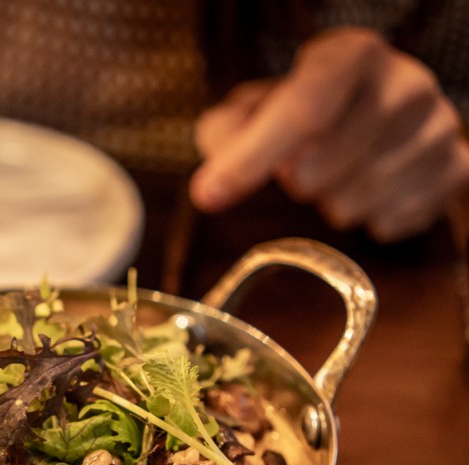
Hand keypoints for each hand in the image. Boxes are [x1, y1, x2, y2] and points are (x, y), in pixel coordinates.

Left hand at [190, 27, 468, 242]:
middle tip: (298, 169)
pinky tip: (366, 192)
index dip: (251, 159)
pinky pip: (391, 221)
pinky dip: (367, 220)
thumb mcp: (252, 110)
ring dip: (331, 204)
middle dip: (295, 183)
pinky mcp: (455, 168)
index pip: (302, 110)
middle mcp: (405, 82)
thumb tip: (212, 184)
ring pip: (357, 201)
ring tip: (336, 177)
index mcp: (350, 55)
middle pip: (323, 168)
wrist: (370, 116)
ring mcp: (438, 125)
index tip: (208, 195)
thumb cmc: (303, 112)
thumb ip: (224, 136)